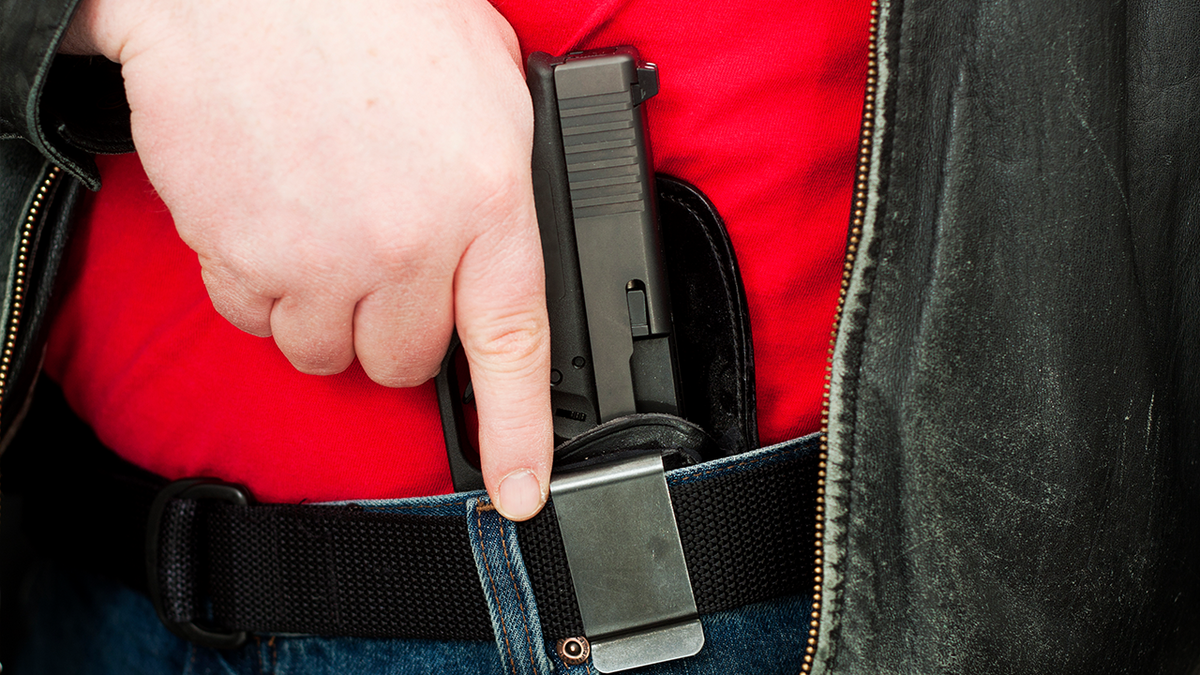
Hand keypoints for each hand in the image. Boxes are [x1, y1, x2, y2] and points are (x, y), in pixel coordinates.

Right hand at [65, 0, 551, 518]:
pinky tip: (270, 214)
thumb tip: (500, 241)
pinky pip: (253, 320)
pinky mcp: (239, 255)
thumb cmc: (372, 12)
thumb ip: (502, 178)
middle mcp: (406, 243)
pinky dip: (260, 287)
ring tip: (320, 224)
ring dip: (324, 311)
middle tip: (382, 260)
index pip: (513, 344)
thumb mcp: (486, 83)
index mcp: (486, 197)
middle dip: (395, 327)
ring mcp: (317, 257)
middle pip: (403, 363)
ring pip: (324, 353)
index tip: (518, 490)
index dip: (519, 432)